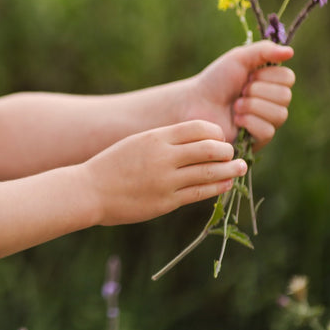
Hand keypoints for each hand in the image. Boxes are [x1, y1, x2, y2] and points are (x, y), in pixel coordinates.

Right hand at [85, 120, 245, 225]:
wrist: (89, 190)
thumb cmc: (111, 166)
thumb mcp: (136, 143)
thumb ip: (163, 141)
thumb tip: (193, 141)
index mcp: (155, 137)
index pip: (198, 128)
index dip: (215, 132)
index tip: (218, 138)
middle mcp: (163, 156)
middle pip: (210, 148)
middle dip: (226, 150)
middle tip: (232, 154)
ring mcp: (166, 180)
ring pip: (210, 171)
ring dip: (230, 169)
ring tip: (240, 168)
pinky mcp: (166, 201)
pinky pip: (200, 192)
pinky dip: (217, 187)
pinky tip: (226, 184)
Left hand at [183, 41, 295, 148]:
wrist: (195, 103)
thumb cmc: (215, 81)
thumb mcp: (238, 59)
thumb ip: (263, 51)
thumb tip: (290, 52)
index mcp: (271, 83)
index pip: (288, 78)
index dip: (266, 75)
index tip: (247, 76)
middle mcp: (274, 103)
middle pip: (285, 96)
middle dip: (256, 91)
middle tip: (239, 92)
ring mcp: (268, 122)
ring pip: (279, 114)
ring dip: (251, 106)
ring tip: (235, 106)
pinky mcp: (259, 140)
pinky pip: (267, 131)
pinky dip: (248, 122)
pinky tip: (235, 119)